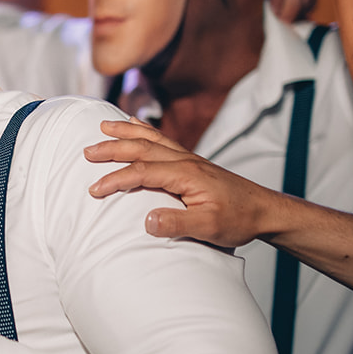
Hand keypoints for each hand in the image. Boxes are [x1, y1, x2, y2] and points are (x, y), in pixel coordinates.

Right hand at [85, 118, 278, 247]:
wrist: (265, 210)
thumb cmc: (239, 219)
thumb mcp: (209, 228)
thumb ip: (177, 223)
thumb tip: (146, 221)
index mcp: (186, 174)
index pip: (143, 172)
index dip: (116, 179)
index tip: (94, 190)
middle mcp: (186, 160)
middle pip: (142, 147)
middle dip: (113, 148)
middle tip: (87, 151)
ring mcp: (189, 158)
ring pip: (152, 138)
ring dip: (126, 132)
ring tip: (104, 125)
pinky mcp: (192, 162)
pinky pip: (163, 139)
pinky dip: (145, 130)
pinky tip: (136, 125)